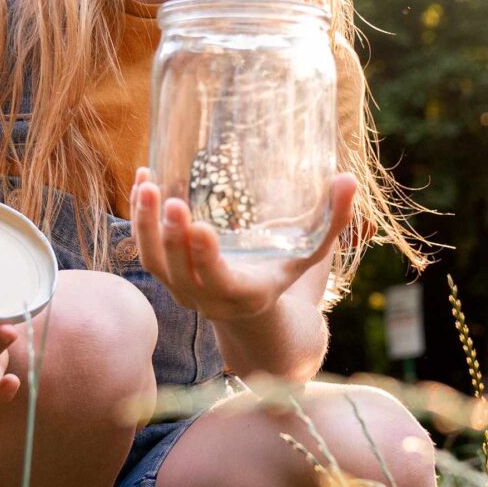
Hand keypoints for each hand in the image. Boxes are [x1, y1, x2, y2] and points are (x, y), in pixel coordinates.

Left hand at [128, 167, 357, 322]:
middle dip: (172, 237)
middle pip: (178, 272)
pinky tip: (142, 180)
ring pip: (153, 262)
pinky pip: (144, 250)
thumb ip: (333, 219)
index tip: (201, 226)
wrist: (248, 307)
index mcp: (243, 293)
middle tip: (170, 199)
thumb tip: (349, 178)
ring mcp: (181, 288)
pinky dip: (138, 218)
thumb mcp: (310, 250)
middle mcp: (206, 297)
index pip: (218, 281)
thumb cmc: (283, 271)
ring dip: (146, 226)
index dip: (205, 258)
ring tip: (147, 185)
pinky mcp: (165, 274)